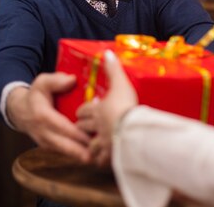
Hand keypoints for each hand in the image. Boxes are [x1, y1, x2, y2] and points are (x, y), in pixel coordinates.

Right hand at [7, 72, 90, 161]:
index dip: (75, 133)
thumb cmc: (36, 95)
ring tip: (96, 158)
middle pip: (62, 144)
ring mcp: (44, 141)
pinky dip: (75, 154)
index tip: (90, 136)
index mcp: (41, 115)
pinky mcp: (48, 146)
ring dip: (79, 155)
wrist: (20, 111)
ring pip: (63, 150)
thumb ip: (56, 80)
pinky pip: (62, 152)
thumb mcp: (42, 82)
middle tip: (96, 153)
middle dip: (79, 150)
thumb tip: (72, 80)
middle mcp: (42, 131)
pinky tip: (90, 156)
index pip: (60, 126)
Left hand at [76, 50, 137, 166]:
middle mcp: (96, 127)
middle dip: (81, 127)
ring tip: (92, 145)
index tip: (82, 111)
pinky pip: (101, 159)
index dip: (82, 111)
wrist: (131, 130)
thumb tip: (108, 53)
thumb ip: (113, 69)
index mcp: (97, 111)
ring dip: (89, 145)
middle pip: (82, 127)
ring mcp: (102, 142)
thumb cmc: (125, 106)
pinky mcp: (109, 155)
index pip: (83, 111)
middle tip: (84, 126)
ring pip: (90, 144)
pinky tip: (103, 160)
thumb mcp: (120, 84)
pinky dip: (100, 160)